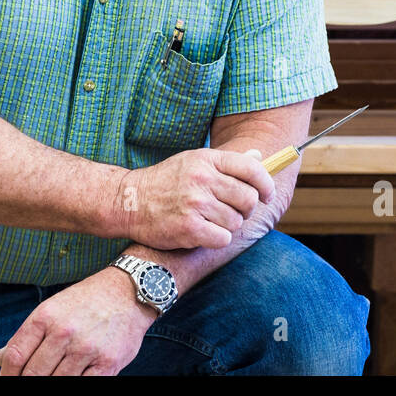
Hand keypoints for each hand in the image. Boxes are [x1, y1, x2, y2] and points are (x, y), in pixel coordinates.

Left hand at [0, 267, 157, 374]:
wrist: (129, 292)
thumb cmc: (87, 301)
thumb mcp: (52, 308)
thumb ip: (27, 335)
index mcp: (45, 316)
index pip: (16, 355)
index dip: (6, 374)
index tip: (6, 379)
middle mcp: (64, 332)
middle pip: (33, 373)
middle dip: (26, 382)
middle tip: (25, 382)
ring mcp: (86, 349)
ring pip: (57, 382)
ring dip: (50, 383)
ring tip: (51, 378)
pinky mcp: (107, 363)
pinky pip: (84, 385)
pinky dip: (74, 385)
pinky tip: (70, 379)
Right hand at [119, 147, 274, 249]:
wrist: (129, 202)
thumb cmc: (165, 182)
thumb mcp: (193, 162)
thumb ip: (226, 162)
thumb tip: (259, 156)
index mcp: (206, 160)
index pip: (252, 169)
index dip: (265, 185)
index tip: (266, 196)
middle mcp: (202, 179)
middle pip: (248, 199)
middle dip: (245, 210)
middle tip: (232, 212)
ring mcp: (196, 203)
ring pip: (236, 222)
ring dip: (227, 226)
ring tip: (208, 220)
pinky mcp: (189, 228)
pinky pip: (223, 238)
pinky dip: (216, 239)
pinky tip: (202, 232)